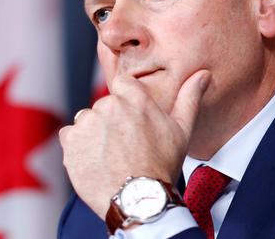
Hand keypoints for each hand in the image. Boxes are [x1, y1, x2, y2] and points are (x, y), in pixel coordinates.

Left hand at [59, 69, 210, 217]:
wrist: (138, 200)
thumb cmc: (162, 165)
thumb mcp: (182, 130)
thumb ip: (189, 98)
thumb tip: (203, 75)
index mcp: (135, 99)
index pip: (122, 84)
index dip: (126, 101)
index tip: (131, 120)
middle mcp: (109, 106)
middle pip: (104, 105)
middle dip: (111, 121)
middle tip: (125, 145)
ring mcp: (88, 124)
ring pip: (87, 120)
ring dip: (94, 134)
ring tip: (111, 155)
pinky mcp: (71, 142)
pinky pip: (71, 136)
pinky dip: (79, 147)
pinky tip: (96, 161)